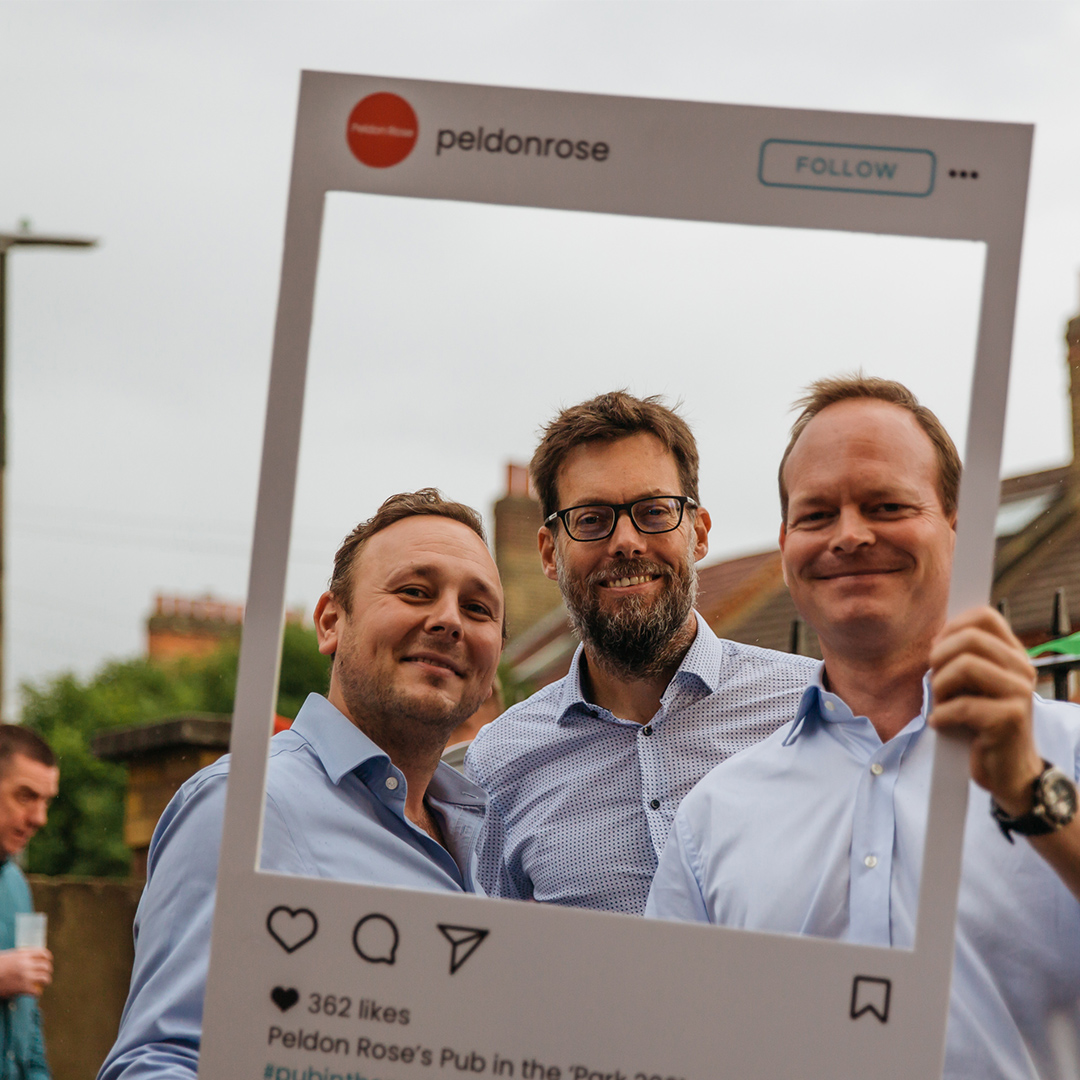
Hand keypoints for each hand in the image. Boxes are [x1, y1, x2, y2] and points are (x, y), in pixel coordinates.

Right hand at [0, 947, 52, 997]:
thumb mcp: (7, 956)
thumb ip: (19, 956)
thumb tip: (26, 958)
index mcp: (24, 954)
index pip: (43, 953)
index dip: (47, 958)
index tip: (47, 962)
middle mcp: (27, 963)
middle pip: (46, 966)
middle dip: (47, 971)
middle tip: (45, 975)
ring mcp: (26, 975)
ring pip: (45, 978)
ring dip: (46, 981)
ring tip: (43, 984)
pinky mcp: (23, 987)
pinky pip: (36, 991)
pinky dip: (37, 993)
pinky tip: (35, 994)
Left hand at [929, 606, 1042, 814]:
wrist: (1009, 772)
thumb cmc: (982, 725)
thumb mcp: (973, 686)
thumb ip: (962, 659)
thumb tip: (936, 640)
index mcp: (1012, 655)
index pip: (985, 616)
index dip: (952, 628)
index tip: (938, 651)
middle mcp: (1021, 669)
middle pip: (969, 638)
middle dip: (939, 659)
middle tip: (935, 683)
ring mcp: (1019, 693)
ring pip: (965, 666)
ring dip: (939, 687)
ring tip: (941, 705)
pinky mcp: (1009, 719)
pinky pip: (962, 705)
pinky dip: (941, 715)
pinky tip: (941, 724)